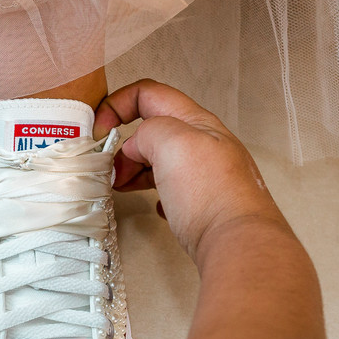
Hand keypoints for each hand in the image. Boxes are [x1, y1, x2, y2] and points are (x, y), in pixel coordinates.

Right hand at [93, 79, 283, 259]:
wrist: (237, 244)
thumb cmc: (212, 196)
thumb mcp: (173, 143)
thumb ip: (148, 131)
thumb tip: (136, 146)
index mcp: (196, 123)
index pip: (149, 94)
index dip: (118, 105)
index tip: (101, 131)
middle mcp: (203, 145)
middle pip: (152, 130)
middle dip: (123, 145)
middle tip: (108, 168)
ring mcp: (204, 175)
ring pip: (159, 161)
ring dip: (133, 170)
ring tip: (121, 186)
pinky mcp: (202, 203)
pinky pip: (171, 189)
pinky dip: (153, 192)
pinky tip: (153, 204)